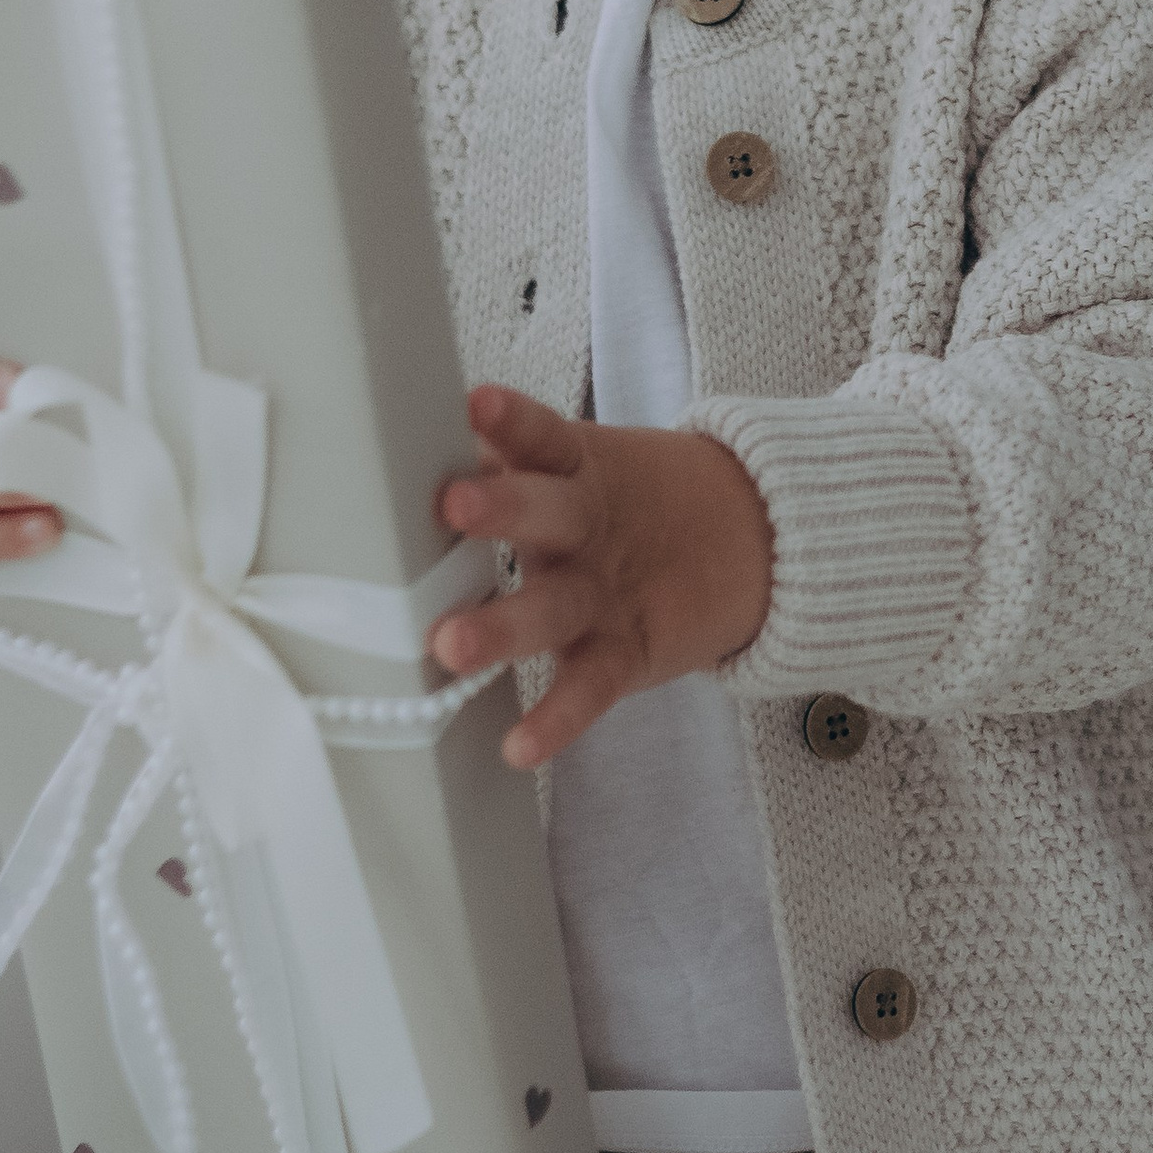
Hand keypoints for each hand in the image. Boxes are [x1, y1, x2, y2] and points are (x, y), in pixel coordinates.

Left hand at [431, 387, 772, 770]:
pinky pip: (590, 688)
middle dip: (502, 507)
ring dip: (504, 625)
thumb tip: (405, 443)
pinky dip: (557, 719)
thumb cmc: (620, 501)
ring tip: (452, 645)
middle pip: (548, 512)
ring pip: (555, 607)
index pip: (543, 435)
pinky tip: (519, 749)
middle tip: (452, 505)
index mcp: (576, 468)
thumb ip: (504, 461)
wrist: (747, 538)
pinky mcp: (626, 651)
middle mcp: (589, 525)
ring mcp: (608, 590)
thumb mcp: (577, 466)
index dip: (512, 420)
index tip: (476, 403)